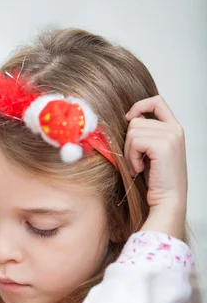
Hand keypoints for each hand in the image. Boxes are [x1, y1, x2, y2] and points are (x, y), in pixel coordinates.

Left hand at [125, 95, 186, 237]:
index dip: (139, 106)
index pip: (157, 101)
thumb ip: (145, 134)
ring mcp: (171, 135)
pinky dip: (132, 157)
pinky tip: (140, 169)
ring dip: (130, 152)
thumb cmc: (156, 181)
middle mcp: (175, 129)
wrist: (167, 200)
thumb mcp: (150, 152)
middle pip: (136, 121)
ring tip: (139, 166)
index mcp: (174, 128)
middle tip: (136, 161)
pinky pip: (134, 142)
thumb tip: (126, 119)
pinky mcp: (163, 145)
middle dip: (129, 142)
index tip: (128, 118)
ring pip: (133, 131)